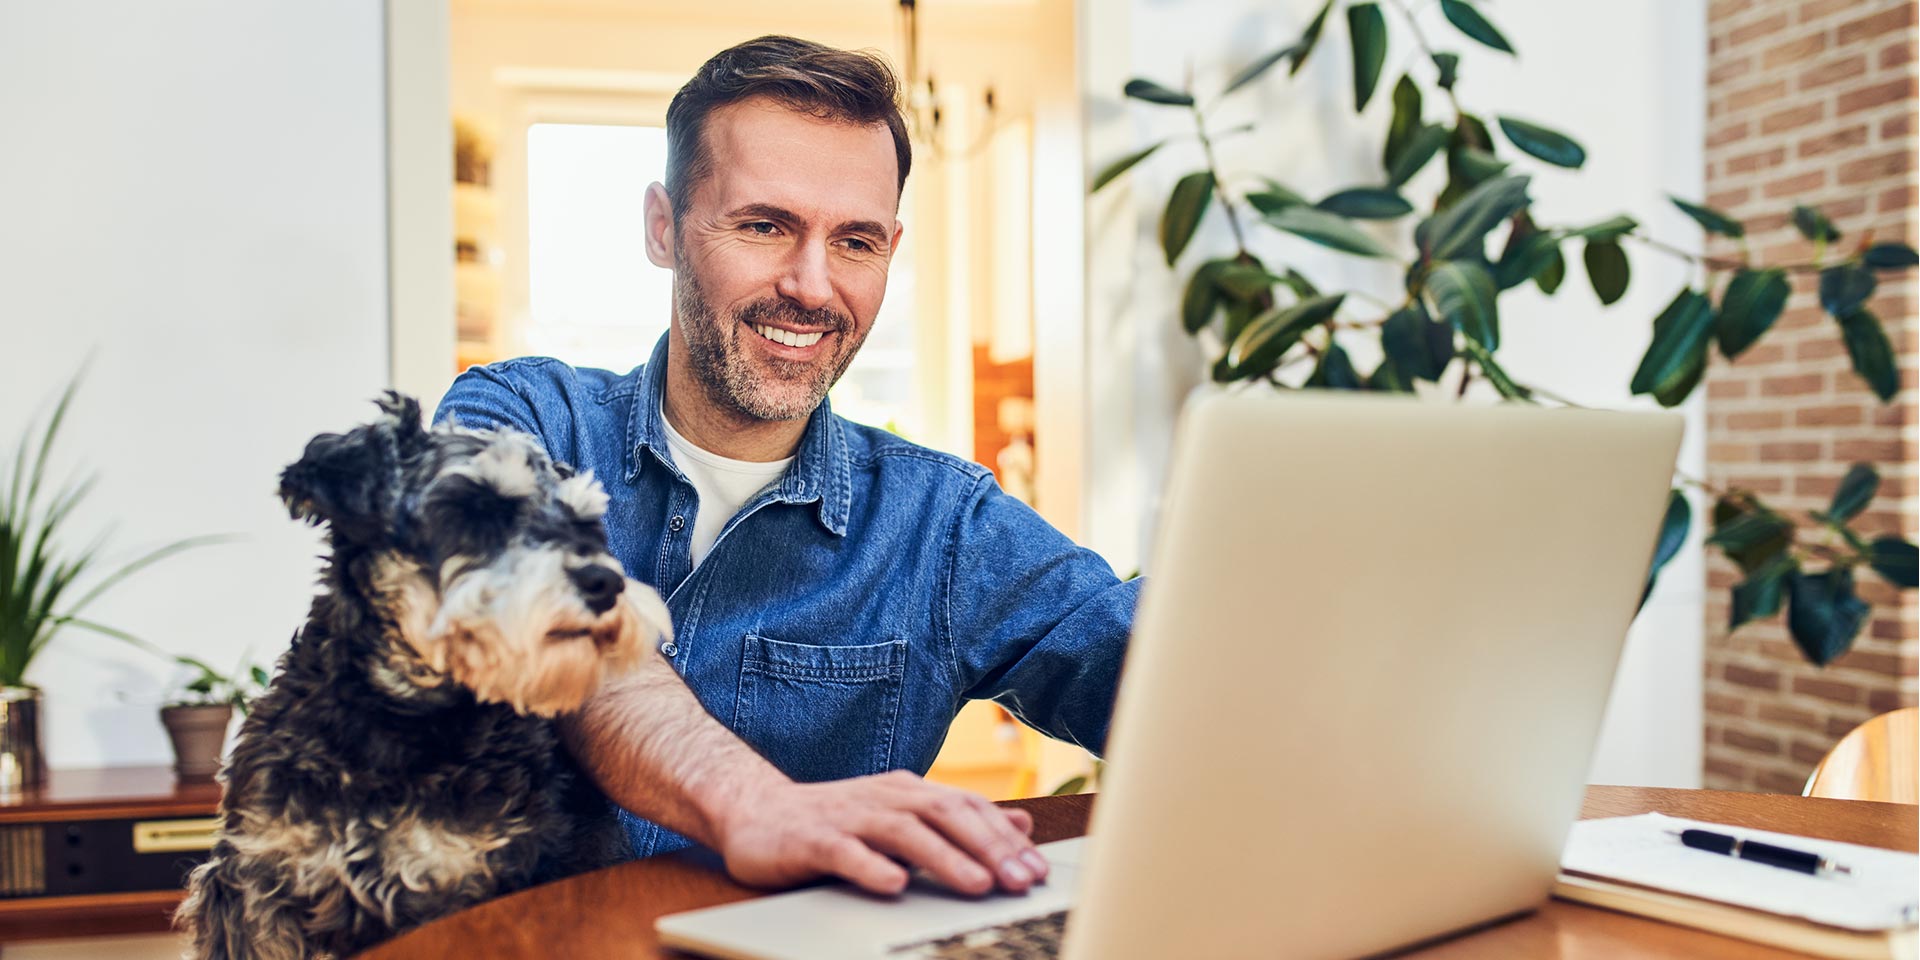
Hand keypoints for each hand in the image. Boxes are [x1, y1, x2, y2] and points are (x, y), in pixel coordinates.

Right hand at [712, 770, 1050, 896]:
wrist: (757, 812)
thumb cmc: (836, 822)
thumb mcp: (903, 816)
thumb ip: (959, 821)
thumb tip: (1022, 824)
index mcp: (908, 792)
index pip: (967, 809)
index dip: (1005, 838)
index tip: (1038, 870)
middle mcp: (884, 798)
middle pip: (945, 815)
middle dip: (988, 848)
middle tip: (1022, 880)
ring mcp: (848, 817)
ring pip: (903, 832)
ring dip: (945, 858)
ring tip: (978, 884)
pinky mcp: (812, 840)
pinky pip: (845, 853)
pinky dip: (871, 867)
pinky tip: (894, 886)